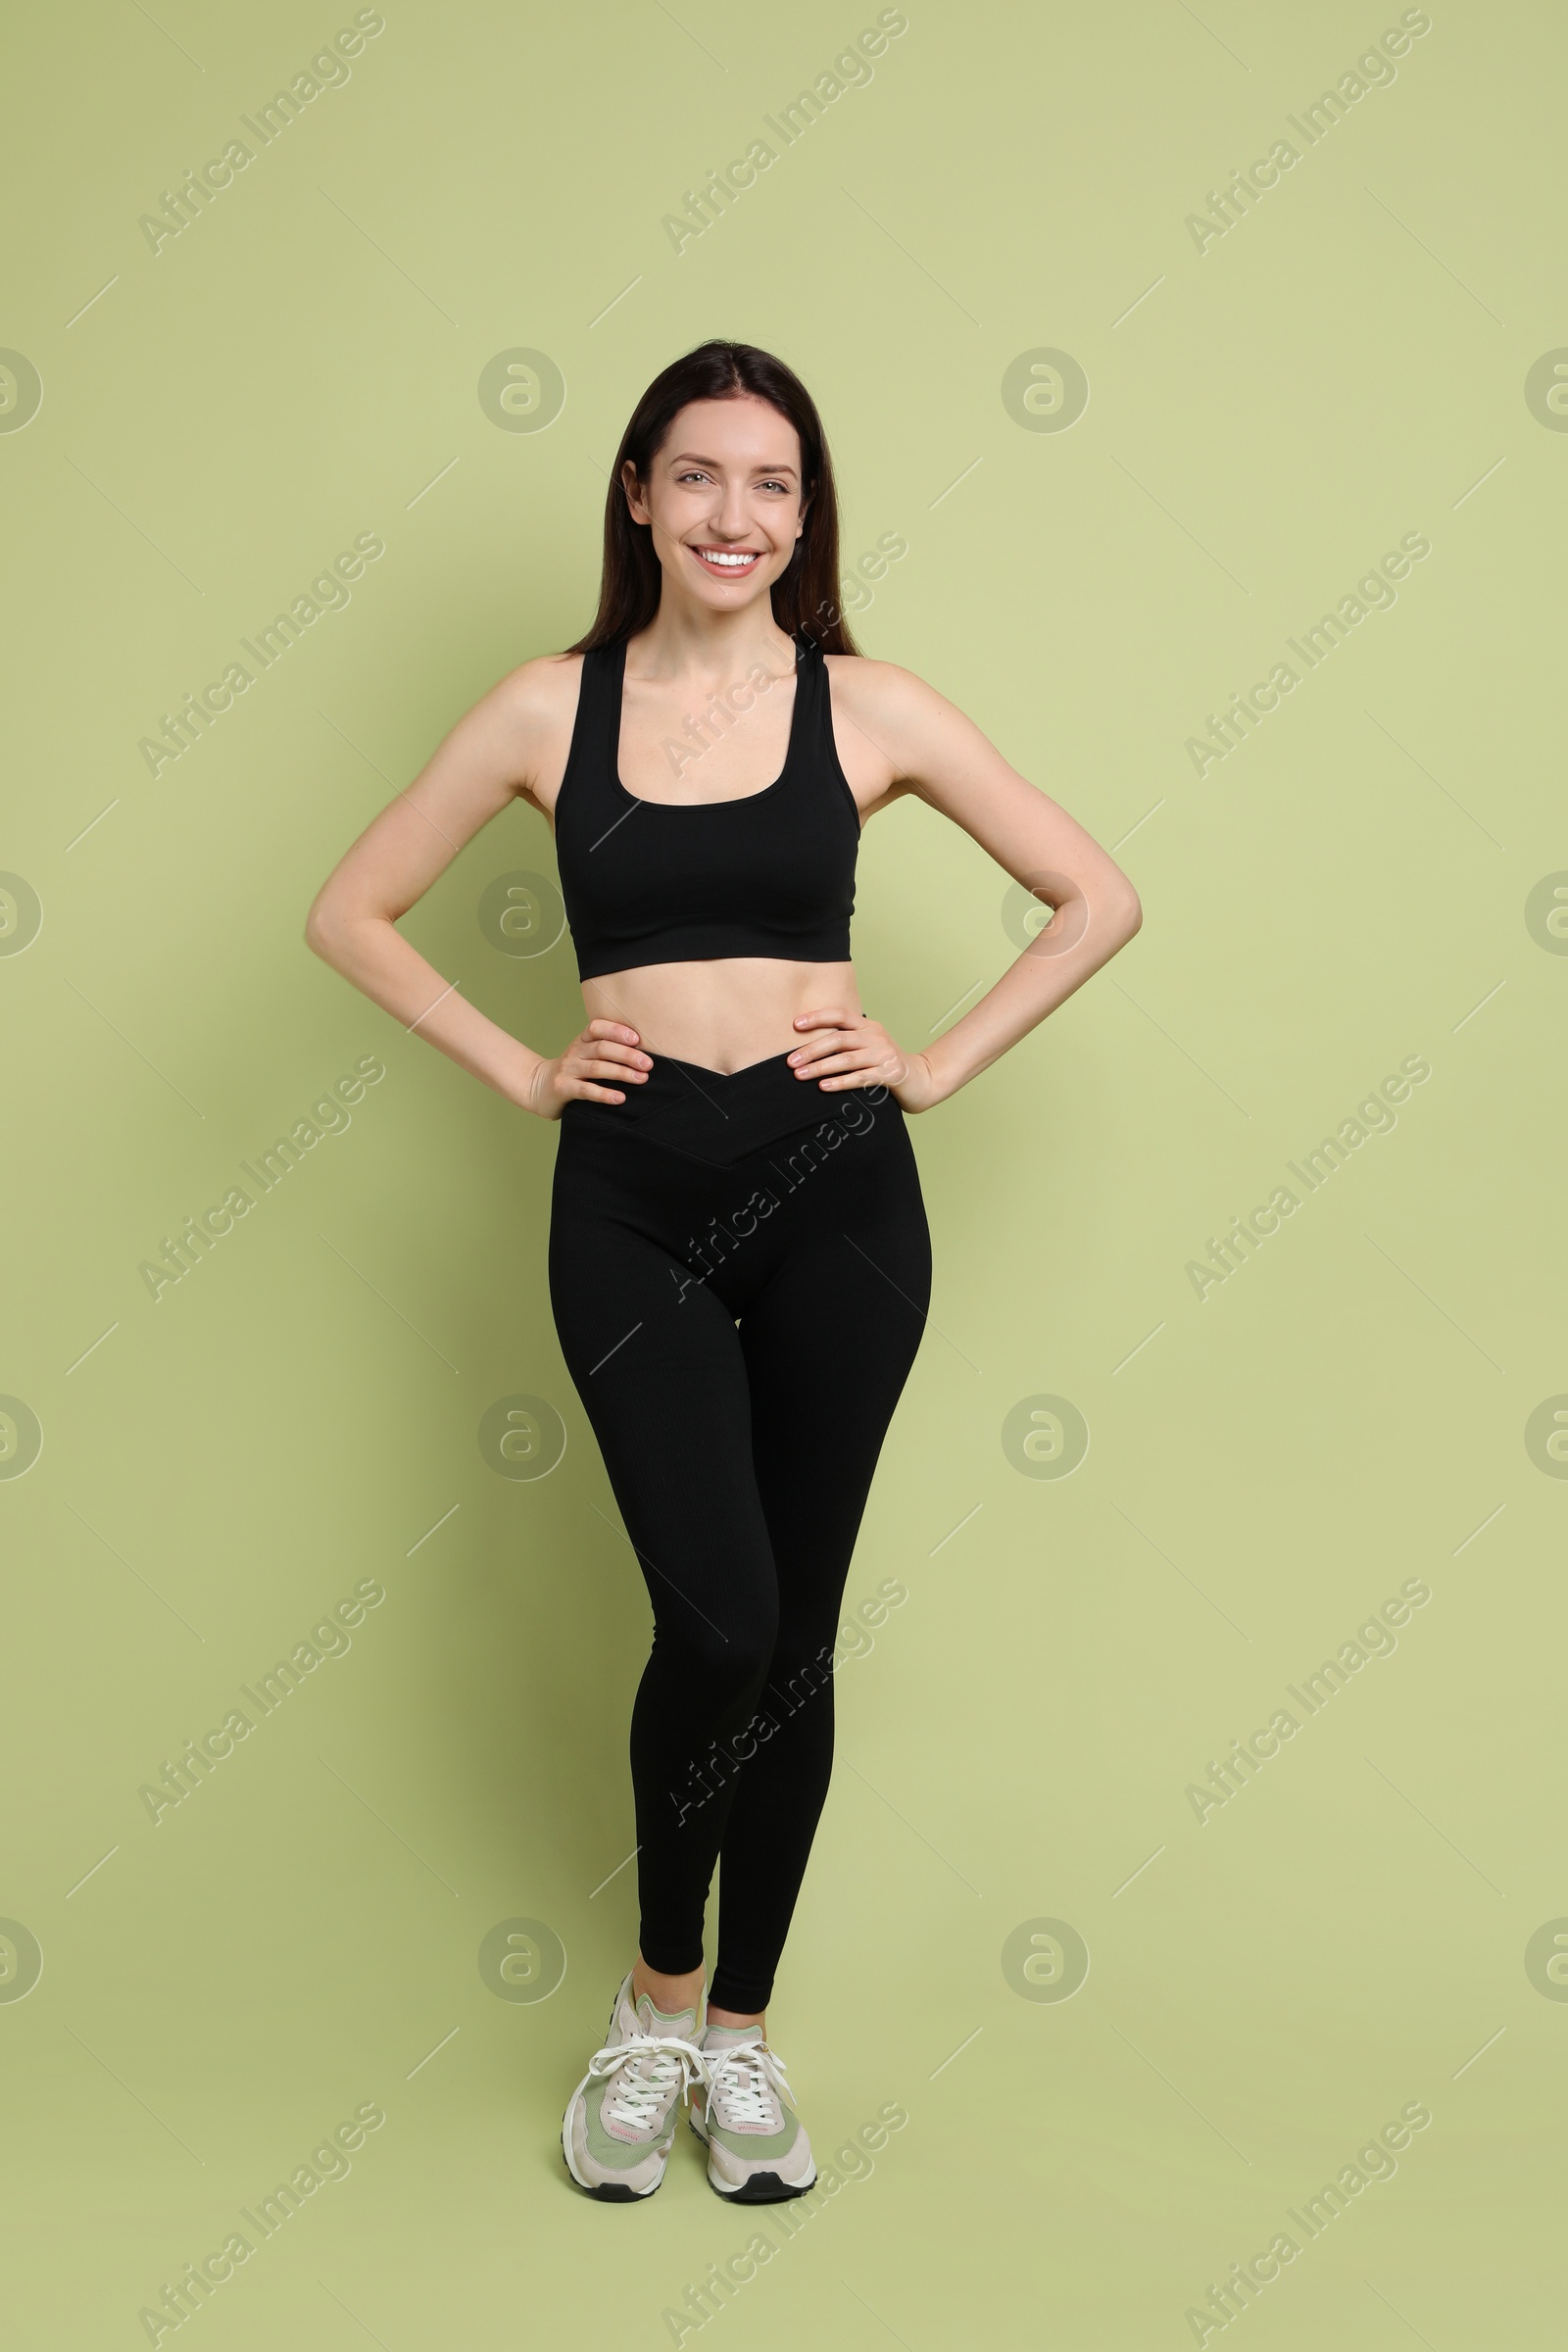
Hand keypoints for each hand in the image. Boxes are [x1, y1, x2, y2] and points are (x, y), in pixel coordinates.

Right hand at [524, 1020, 650, 1117]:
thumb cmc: (573, 1070)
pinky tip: (620, 1098)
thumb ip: (607, 1049)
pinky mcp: (563, 1088)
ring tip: (641, 1079)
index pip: (597, 1027)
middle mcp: (575, 1052)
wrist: (538, 1087)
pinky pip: (586, 1090)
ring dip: (622, 1073)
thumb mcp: (585, 1054)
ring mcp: (568, 1069)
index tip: (637, 1040)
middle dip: (628, 1055)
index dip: (617, 1031)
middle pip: (603, 1048)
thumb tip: (644, 1052)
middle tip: (648, 1064)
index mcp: (582, 1040)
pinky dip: (604, 1094)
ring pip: (597, 1068)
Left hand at [786, 1009, 942, 1111]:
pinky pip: (860, 1078)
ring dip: (820, 1068)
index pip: (839, 1015)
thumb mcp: (867, 1045)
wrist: (921, 1079)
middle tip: (790, 1061)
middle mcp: (876, 1036)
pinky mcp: (890, 1074)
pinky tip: (824, 1087)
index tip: (795, 1025)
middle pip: (839, 1039)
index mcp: (868, 1026)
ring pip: (847, 1059)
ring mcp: (884, 1055)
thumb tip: (807, 1047)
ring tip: (800, 1076)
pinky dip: (840, 1082)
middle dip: (811, 1050)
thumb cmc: (885, 1063)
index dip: (817, 1017)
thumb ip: (846, 1042)